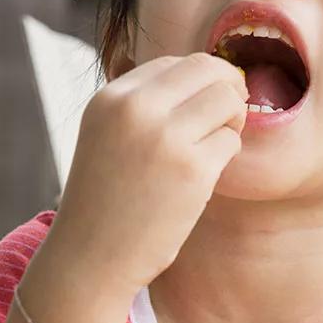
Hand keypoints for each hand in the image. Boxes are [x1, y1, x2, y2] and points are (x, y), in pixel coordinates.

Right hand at [44, 53, 247, 297]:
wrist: (91, 259)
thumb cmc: (106, 199)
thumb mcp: (107, 135)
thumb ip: (145, 104)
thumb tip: (208, 75)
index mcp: (111, 97)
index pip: (176, 62)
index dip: (201, 80)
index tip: (205, 104)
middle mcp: (135, 109)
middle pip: (210, 69)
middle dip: (228, 89)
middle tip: (227, 117)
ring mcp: (165, 137)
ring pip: (228, 100)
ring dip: (232, 121)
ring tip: (213, 148)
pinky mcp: (192, 169)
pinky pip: (232, 141)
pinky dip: (227, 155)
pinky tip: (204, 175)